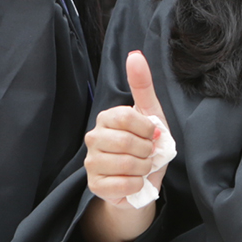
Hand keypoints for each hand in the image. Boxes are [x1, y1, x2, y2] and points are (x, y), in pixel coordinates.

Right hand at [84, 51, 170, 210]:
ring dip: (144, 168)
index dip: (147, 129)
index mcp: (106, 118)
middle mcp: (93, 138)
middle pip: (127, 142)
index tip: (150, 134)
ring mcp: (91, 163)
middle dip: (147, 150)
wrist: (144, 181)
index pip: (128, 117)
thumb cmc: (146, 145)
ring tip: (141, 167)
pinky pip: (123, 184)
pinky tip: (133, 182)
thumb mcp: (150, 113)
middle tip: (147, 153)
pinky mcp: (94, 185)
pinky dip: (137, 184)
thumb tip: (135, 55)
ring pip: (127, 164)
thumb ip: (142, 85)